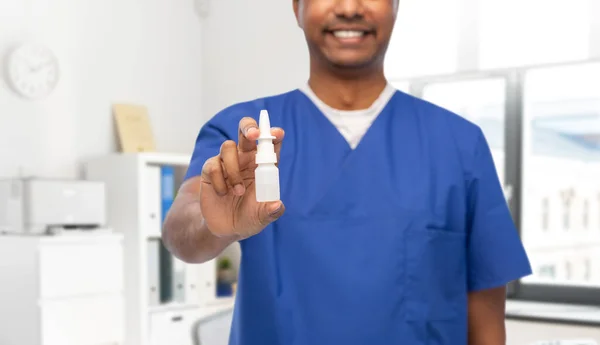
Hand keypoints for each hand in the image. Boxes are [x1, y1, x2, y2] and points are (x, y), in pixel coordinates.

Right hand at [199, 117, 284, 239]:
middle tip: (253, 134)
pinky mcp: (211, 170)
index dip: (274, 135)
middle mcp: (246, 159)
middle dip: (250, 127)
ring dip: (233, 170)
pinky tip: (223, 193)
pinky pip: (213, 165)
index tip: (277, 133)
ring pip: (228, 147)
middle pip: (247, 131)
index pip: (270, 144)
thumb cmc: (249, 217)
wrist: (226, 228)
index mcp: (263, 165)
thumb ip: (271, 211)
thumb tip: (277, 205)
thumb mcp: (263, 217)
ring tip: (238, 191)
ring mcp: (227, 162)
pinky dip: (219, 181)